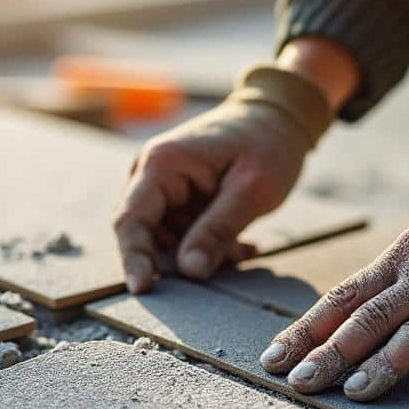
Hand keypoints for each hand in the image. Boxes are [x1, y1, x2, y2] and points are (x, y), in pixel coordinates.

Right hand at [113, 65, 332, 292]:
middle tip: (230, 260)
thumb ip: (218, 230)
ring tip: (243, 248)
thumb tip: (188, 271)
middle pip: (146, 236)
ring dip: (203, 255)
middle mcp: (151, 175)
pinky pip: (183, 237)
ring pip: (168, 242)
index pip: (130, 220)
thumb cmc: (268, 144)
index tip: (143, 289)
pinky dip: (210, 247)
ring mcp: (163, 188)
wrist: (277, 119)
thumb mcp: (252, 190)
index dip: (133, 258)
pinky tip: (242, 246)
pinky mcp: (178, 200)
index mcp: (161, 164)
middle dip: (183, 259)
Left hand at [258, 163, 408, 399]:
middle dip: (325, 355)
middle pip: (365, 320)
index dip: (306, 330)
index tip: (275, 356)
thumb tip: (348, 326)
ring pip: (408, 340)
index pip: (343, 296)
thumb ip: (396, 279)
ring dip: (375, 369)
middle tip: (296, 383)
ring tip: (347, 394)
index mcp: (406, 253)